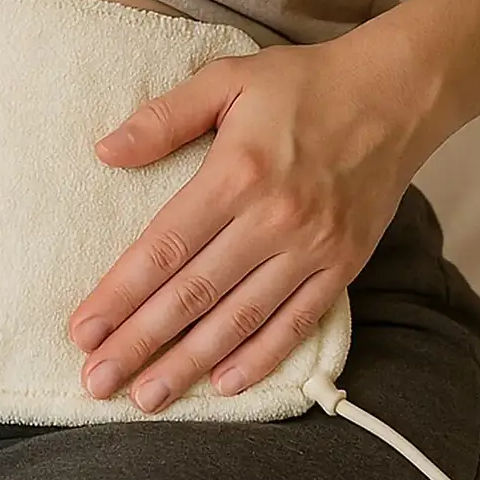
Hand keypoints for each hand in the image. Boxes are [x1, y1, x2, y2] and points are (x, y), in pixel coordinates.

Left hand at [68, 32, 434, 412]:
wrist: (397, 93)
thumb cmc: (304, 84)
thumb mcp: (226, 80)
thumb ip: (165, 118)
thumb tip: (106, 151)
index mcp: (237, 174)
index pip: (165, 248)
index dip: (120, 293)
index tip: (83, 330)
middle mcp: (273, 219)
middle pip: (193, 294)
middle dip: (139, 343)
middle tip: (95, 382)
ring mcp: (312, 248)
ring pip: (239, 319)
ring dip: (189, 363)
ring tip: (146, 398)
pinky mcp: (343, 264)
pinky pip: (296, 322)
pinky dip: (260, 358)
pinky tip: (223, 384)